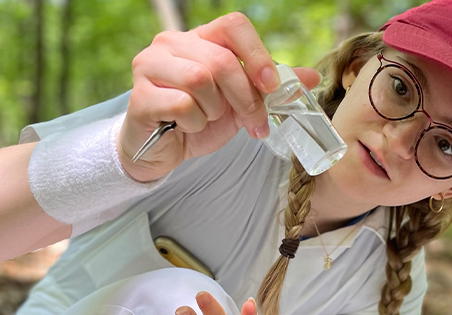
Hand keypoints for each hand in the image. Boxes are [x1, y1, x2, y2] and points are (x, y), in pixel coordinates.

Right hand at [118, 12, 320, 181]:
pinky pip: (181, 105)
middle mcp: (171, 44)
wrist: (164, 152)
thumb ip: (270, 89)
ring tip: (208, 120)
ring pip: (199, 80)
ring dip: (215, 110)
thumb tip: (312, 76)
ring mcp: (150, 66)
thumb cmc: (200, 120)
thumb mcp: (240, 104)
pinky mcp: (139, 97)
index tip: (272, 86)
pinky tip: (187, 127)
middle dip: (245, 97)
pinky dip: (194, 123)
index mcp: (199, 38)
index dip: (258, 55)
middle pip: (221, 60)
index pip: (233, 25)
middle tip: (252, 121)